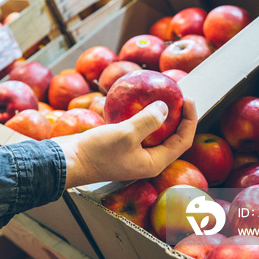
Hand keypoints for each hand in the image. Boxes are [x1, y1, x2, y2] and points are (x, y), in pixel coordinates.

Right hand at [54, 98, 197, 188]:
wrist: (68, 161)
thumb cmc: (98, 152)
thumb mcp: (125, 134)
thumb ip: (148, 121)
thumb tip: (166, 107)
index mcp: (154, 162)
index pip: (182, 141)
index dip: (190, 120)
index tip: (188, 99)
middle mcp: (146, 160)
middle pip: (171, 137)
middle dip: (177, 117)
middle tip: (178, 96)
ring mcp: (133, 153)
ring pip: (153, 133)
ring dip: (158, 115)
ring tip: (160, 96)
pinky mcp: (120, 146)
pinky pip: (136, 129)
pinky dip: (139, 116)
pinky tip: (134, 102)